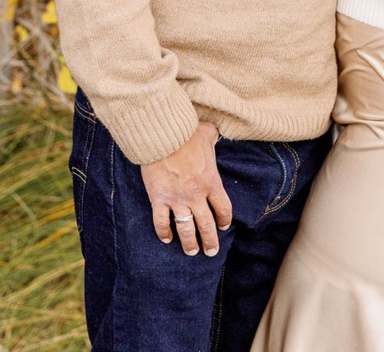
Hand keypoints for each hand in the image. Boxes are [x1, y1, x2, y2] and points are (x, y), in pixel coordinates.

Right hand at [139, 121, 231, 257]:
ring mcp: (177, 200)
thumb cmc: (185, 133)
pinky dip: (163, 233)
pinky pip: (161, 222)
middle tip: (211, 251)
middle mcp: (196, 196)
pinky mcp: (159, 199)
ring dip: (190, 243)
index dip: (224, 220)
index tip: (222, 227)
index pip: (223, 209)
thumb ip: (212, 136)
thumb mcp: (206, 133)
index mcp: (211, 182)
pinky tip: (166, 239)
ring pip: (186, 229)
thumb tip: (215, 132)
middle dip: (210, 241)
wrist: (162, 136)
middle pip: (207, 225)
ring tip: (192, 251)